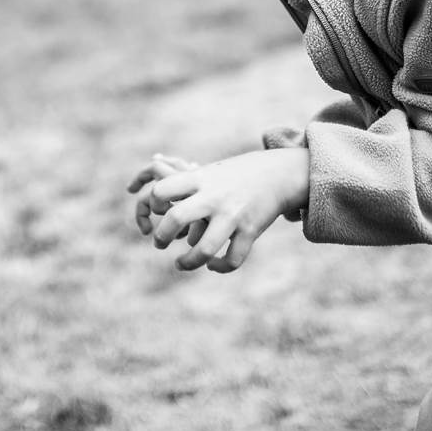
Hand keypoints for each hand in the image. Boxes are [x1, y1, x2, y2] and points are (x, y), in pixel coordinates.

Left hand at [128, 148, 309, 273]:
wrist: (278, 173)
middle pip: (176, 219)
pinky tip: (213, 265)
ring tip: (180, 264)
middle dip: (161, 237)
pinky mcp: (251, 230)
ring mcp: (233, 215)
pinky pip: (232, 259)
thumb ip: (186, 179)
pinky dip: (220, 267)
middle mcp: (214, 197)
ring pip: (205, 250)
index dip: (153, 205)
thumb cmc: (236, 174)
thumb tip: (153, 164)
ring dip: (188, 262)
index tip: (159, 212)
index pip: (162, 190)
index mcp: (200, 178)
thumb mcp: (210, 170)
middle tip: (159, 243)